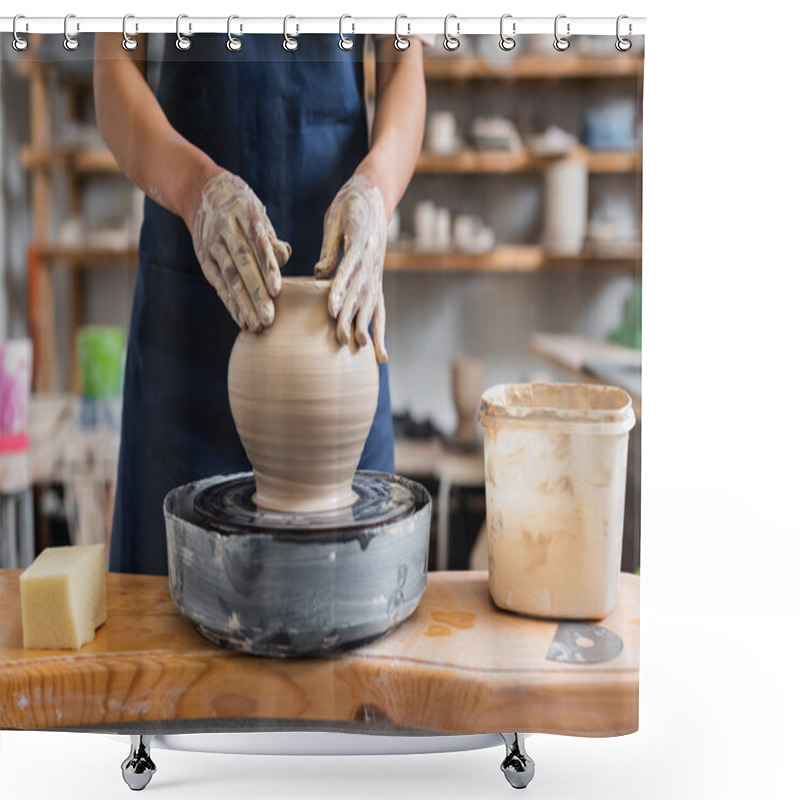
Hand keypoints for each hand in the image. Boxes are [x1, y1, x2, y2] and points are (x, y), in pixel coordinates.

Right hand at [191, 171, 290, 331]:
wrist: (199, 191)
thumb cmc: (240, 205)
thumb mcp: (256, 211)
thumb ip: (269, 237)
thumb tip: (283, 258)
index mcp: (243, 215)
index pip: (257, 245)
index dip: (267, 268)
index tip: (277, 290)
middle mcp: (224, 230)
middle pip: (241, 266)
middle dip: (255, 294)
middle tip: (269, 319)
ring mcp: (211, 245)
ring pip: (228, 278)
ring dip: (242, 304)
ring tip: (256, 326)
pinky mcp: (203, 257)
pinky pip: (218, 283)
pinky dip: (230, 303)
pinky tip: (241, 320)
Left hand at [314, 175, 388, 362]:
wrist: (374, 194)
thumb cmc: (350, 204)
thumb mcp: (336, 219)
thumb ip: (330, 248)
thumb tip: (319, 275)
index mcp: (361, 244)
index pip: (349, 271)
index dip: (340, 291)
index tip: (331, 309)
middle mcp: (373, 263)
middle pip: (361, 294)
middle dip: (350, 317)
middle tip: (340, 339)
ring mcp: (377, 274)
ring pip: (372, 305)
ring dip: (366, 328)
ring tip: (361, 349)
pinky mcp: (376, 281)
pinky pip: (379, 310)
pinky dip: (380, 333)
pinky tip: (380, 356)